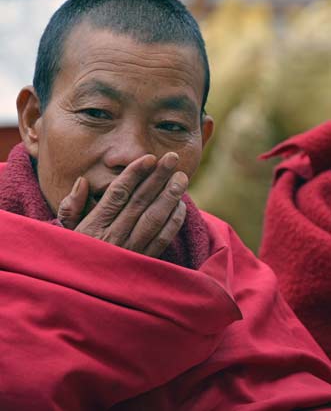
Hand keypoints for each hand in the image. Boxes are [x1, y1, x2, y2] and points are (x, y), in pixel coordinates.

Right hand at [57, 153, 187, 257]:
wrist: (83, 295)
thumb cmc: (74, 256)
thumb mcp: (64, 233)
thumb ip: (71, 207)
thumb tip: (82, 181)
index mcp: (94, 226)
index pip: (118, 194)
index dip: (135, 174)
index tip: (149, 158)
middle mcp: (114, 237)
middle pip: (140, 202)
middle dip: (158, 178)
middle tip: (172, 158)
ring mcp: (131, 251)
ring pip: (154, 219)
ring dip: (169, 196)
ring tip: (181, 177)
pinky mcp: (144, 263)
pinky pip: (162, 240)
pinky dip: (173, 222)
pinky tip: (180, 205)